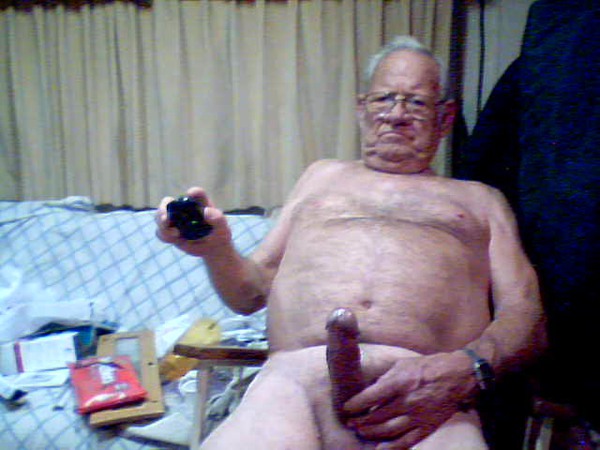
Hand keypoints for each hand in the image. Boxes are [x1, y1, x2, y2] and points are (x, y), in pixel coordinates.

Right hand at [156, 186, 231, 256]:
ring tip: (175, 234)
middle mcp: (184, 208)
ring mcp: (176, 219)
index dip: (194, 193)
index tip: (191, 194)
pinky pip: (160, 232)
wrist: (213, 248)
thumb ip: (218, 219)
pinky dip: (164, 235)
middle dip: (164, 208)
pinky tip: (174, 239)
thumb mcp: (223, 229)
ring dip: (162, 224)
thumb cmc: (219, 234)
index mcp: (200, 203)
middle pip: (168, 202)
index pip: (197, 194)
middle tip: (167, 219)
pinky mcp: (171, 231)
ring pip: (160, 216)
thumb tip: (206, 211)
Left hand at [343, 352, 475, 448]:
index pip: (371, 396)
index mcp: (400, 382)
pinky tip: (380, 448)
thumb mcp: (402, 364)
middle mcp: (407, 401)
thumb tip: (370, 389)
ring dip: (372, 433)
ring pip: (389, 431)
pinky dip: (392, 447)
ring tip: (362, 432)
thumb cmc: (428, 367)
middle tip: (351, 423)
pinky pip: (407, 441)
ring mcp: (418, 416)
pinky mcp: (428, 427)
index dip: (355, 404)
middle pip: (377, 417)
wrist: (458, 377)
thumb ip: (386, 378)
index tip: (346, 408)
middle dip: (361, 421)